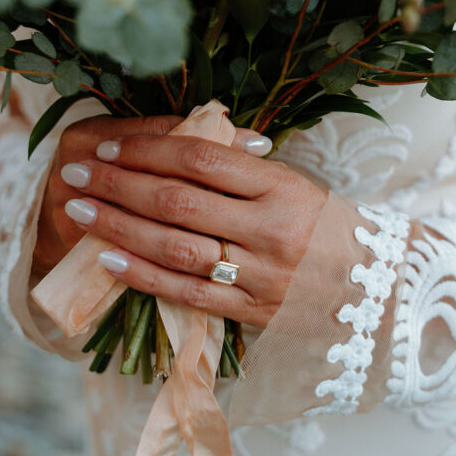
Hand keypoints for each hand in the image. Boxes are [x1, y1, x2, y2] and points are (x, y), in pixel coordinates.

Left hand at [58, 132, 327, 327]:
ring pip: (175, 247)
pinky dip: (144, 276)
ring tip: (79, 210)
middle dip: (119, 184)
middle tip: (77, 173)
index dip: (149, 149)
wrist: (378, 288)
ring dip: (119, 227)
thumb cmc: (328, 225)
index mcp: (281, 185)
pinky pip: (188, 294)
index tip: (111, 145)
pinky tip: (109, 260)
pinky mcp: (252, 313)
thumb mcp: (293, 183)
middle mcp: (270, 228)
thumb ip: (239, 167)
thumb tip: (176, 142)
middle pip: (178, 200)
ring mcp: (260, 275)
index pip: (202, 158)